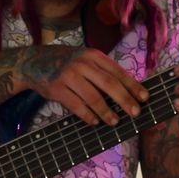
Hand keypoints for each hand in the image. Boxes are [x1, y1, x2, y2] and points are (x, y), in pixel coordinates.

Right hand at [16, 45, 147, 125]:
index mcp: (93, 55)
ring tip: (115, 121)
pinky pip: (75, 105)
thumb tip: (127, 90)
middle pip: (108, 84)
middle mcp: (82, 63)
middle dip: (124, 100)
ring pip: (92, 97)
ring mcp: (68, 75)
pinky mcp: (56, 88)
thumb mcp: (85, 59)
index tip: (145, 97)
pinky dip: (87, 115)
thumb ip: (102, 71)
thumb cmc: (65, 63)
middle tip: (135, 112)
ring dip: (106, 111)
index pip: (117, 72)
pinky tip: (95, 122)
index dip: (132, 85)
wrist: (33, 62)